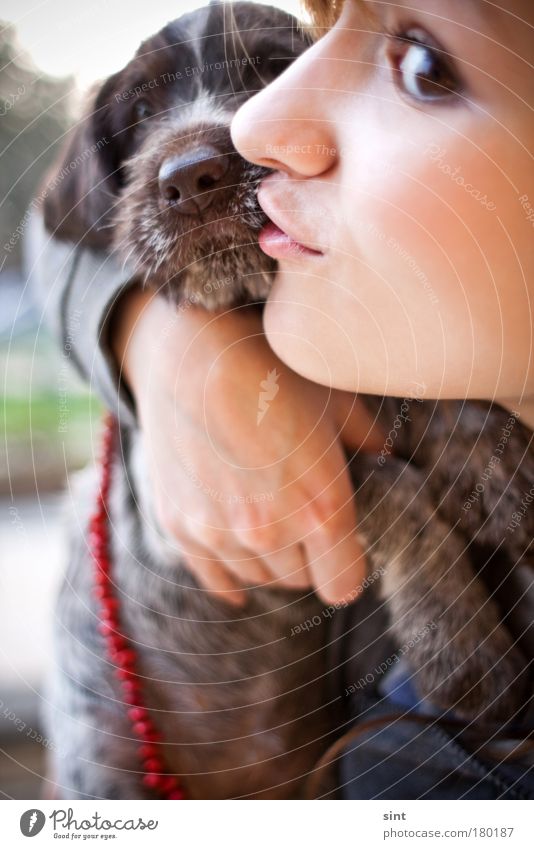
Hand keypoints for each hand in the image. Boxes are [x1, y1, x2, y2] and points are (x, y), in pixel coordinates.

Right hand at [112, 287, 383, 604]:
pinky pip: (213, 578)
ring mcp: (217, 533)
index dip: (347, 567)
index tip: (343, 548)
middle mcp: (268, 532)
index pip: (344, 586)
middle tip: (301, 513)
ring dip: (268, 557)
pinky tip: (237, 553)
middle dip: (306, 555)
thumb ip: (370, 442)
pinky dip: (229, 572)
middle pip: (299, 580)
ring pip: (257, 578)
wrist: (191, 353)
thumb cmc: (273, 372)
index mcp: (320, 509)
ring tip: (268, 512)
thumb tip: (388, 460)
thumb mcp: (337, 402)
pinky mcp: (178, 526)